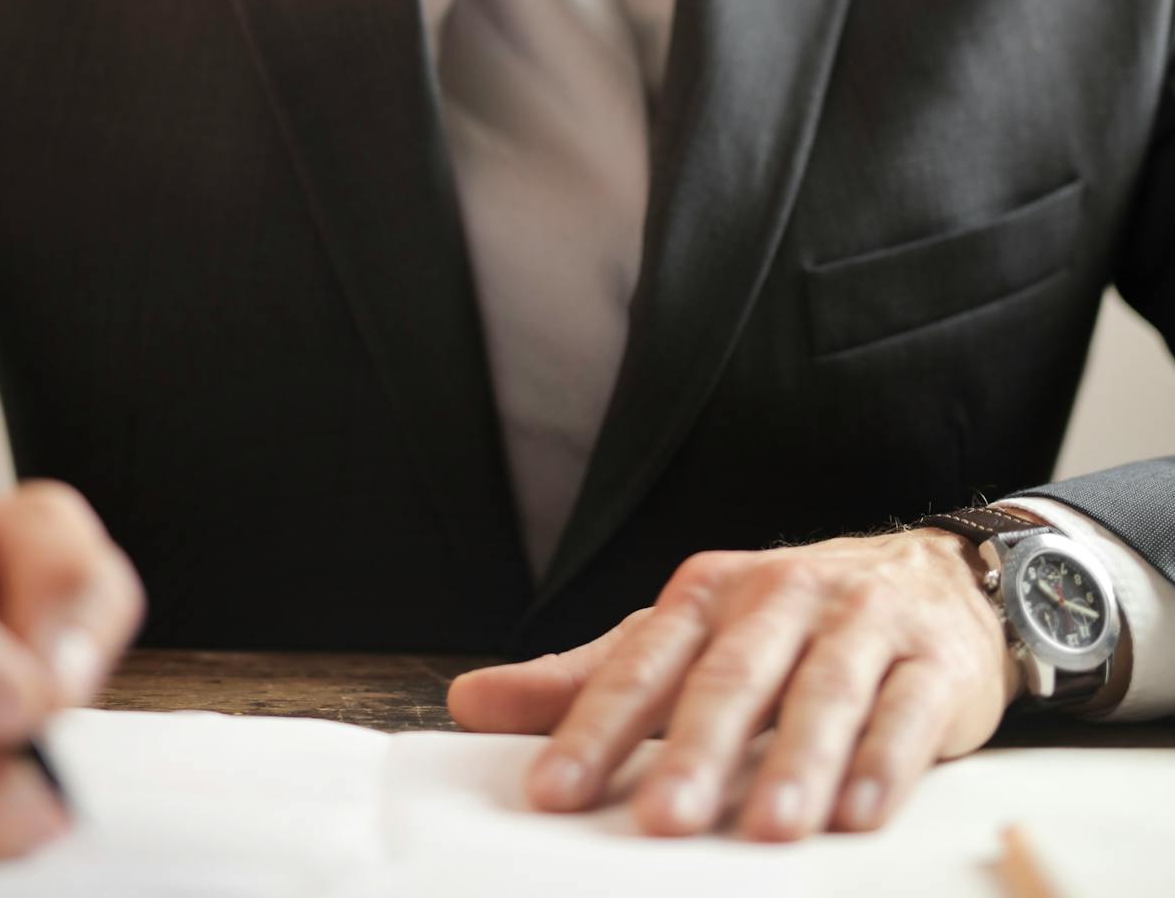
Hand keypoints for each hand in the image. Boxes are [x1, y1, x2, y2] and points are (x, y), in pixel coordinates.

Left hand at [446, 528, 1022, 841]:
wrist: (934, 575)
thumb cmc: (790, 620)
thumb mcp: (688, 634)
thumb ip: (590, 676)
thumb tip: (471, 701)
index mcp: (710, 592)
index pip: (642, 662)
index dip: (595, 726)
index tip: (552, 792)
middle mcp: (782, 596)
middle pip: (732, 678)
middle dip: (695, 752)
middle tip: (660, 823)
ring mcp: (862, 623)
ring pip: (825, 691)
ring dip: (797, 762)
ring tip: (769, 830)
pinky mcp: (933, 661)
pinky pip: (908, 710)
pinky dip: (886, 763)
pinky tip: (860, 815)